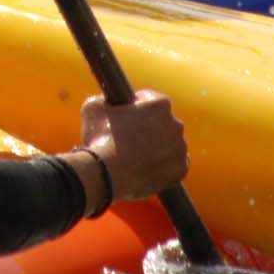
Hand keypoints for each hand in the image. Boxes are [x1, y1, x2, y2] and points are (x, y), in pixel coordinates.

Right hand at [79, 88, 186, 202]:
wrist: (105, 175)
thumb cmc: (99, 138)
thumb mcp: (93, 107)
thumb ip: (105, 99)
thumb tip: (107, 102)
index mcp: (160, 104)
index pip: (151, 99)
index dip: (137, 105)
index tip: (127, 114)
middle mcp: (176, 124)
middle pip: (163, 122)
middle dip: (150, 127)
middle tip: (130, 137)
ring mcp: (180, 149)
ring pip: (171, 145)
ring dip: (159, 147)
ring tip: (138, 156)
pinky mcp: (180, 171)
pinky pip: (175, 166)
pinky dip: (164, 167)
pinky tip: (149, 167)